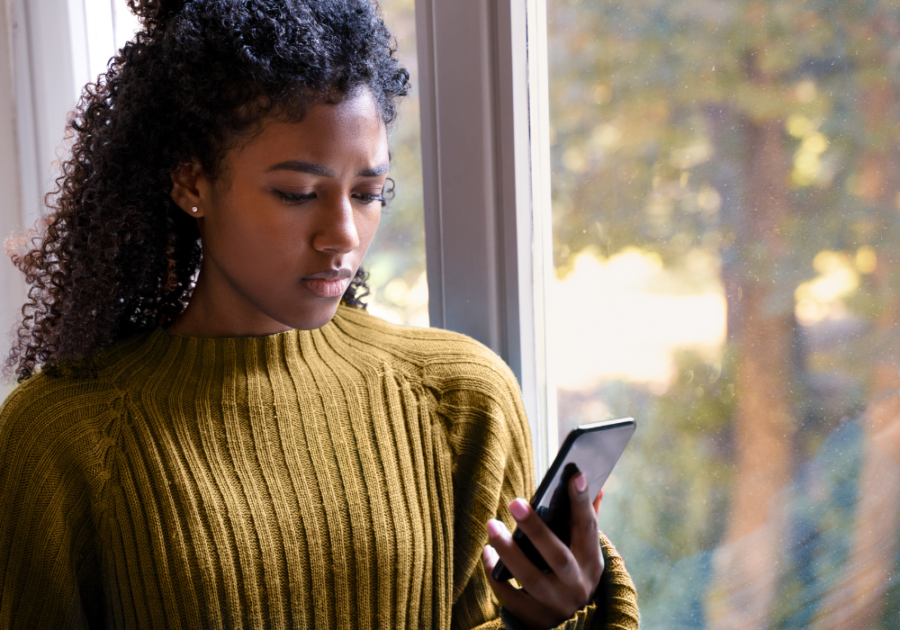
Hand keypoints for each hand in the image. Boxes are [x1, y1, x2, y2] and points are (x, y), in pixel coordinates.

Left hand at [482, 473, 605, 629]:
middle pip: (556, 556)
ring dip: (508, 551)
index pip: (589, 529)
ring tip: (492, 525)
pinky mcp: (535, 618)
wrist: (575, 627)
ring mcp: (556, 604)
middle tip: (514, 502)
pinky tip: (487, 552)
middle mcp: (577, 585)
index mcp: (592, 563)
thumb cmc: (575, 574)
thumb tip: (594, 486)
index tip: (575, 475)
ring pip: (531, 578)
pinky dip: (495, 575)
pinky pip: (511, 596)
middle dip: (536, 529)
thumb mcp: (587, 553)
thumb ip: (587, 522)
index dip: (583, 503)